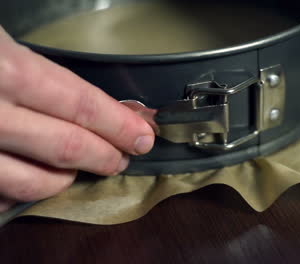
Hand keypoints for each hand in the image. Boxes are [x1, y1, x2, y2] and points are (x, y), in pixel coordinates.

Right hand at [0, 26, 154, 211]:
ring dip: (65, 181)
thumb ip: (40, 76)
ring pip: (31, 182)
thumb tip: (94, 106)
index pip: (83, 106)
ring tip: (79, 172)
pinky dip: (19, 192)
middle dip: (104, 156)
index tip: (143, 135)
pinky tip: (30, 182)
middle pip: (67, 147)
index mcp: (4, 70)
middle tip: (121, 158)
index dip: (120, 124)